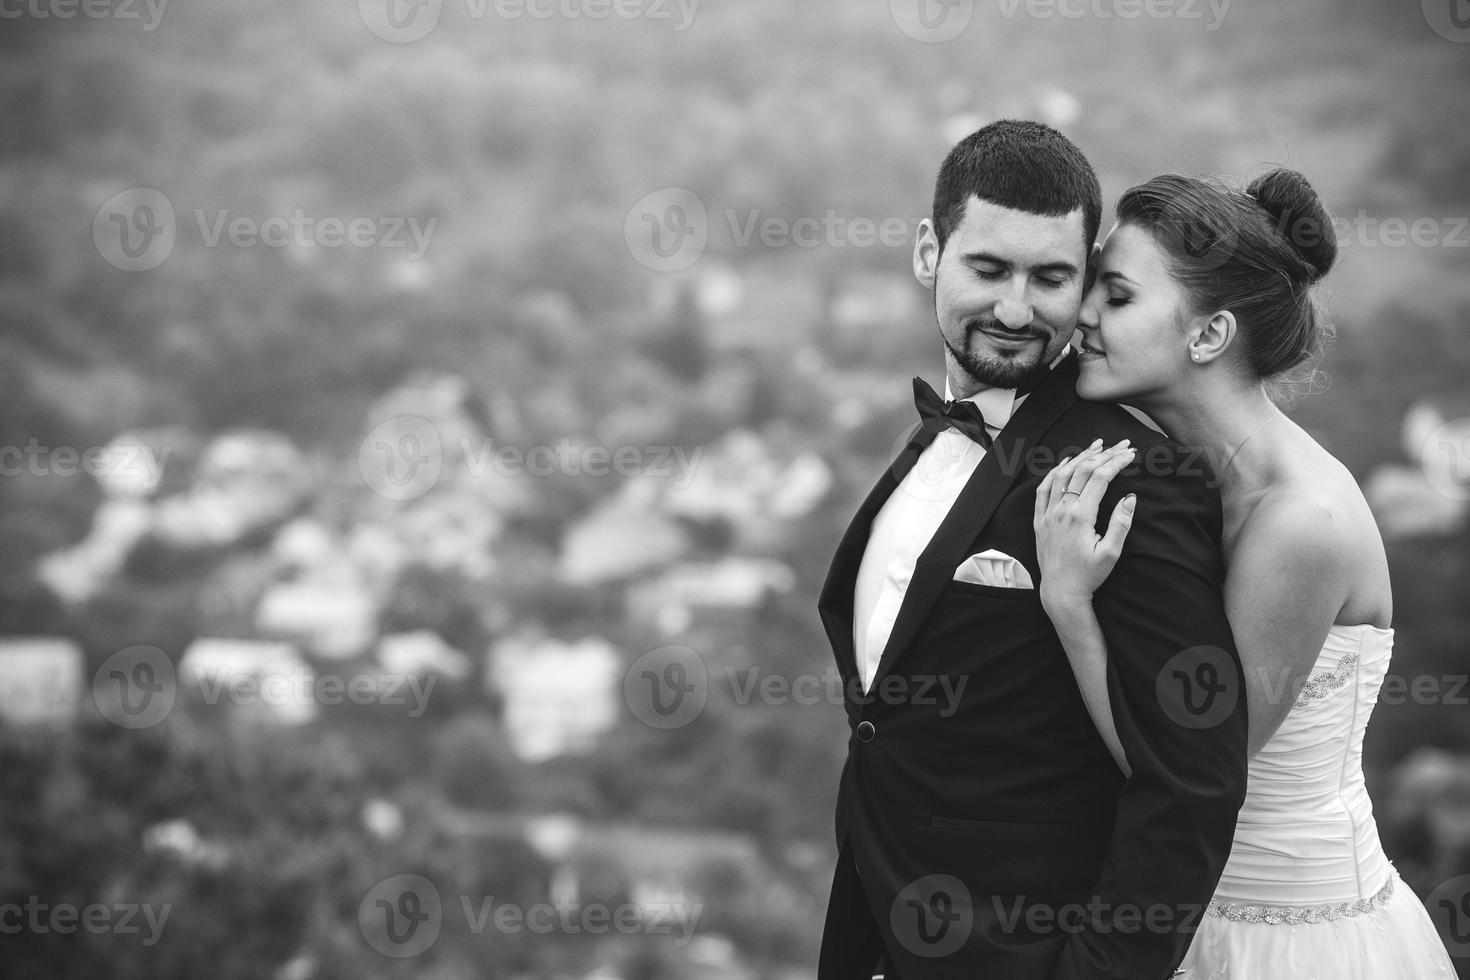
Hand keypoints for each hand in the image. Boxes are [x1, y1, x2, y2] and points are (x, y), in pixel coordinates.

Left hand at [1034, 439, 1137, 608]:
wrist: (1061, 591)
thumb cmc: (1089, 575)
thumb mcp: (1111, 553)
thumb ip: (1121, 524)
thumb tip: (1130, 498)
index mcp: (1080, 516)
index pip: (1100, 478)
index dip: (1117, 462)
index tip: (1131, 453)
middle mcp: (1061, 510)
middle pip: (1083, 471)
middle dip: (1104, 454)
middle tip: (1121, 445)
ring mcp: (1048, 514)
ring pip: (1062, 475)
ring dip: (1080, 457)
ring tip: (1097, 446)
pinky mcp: (1040, 520)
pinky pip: (1043, 489)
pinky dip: (1054, 471)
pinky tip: (1065, 463)